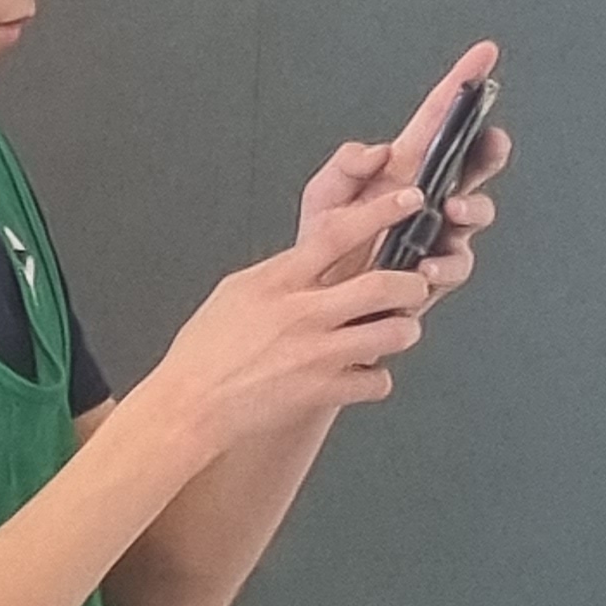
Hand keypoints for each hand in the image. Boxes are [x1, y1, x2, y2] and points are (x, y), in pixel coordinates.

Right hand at [148, 46, 509, 457]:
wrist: (191, 405)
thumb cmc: (206, 350)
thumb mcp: (237, 290)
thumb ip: (281, 271)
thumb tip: (311, 256)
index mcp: (280, 280)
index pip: (339, 233)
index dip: (381, 212)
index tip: (409, 200)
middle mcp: (302, 313)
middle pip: (383, 285)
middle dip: (412, 283)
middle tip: (415, 284)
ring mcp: (316, 354)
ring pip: (392, 333)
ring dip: (404, 330)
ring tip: (396, 329)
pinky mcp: (322, 392)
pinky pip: (376, 381)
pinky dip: (378, 378)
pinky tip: (365, 373)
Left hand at [296, 42, 509, 306]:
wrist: (321, 298)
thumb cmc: (325, 245)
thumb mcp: (323, 195)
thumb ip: (344, 165)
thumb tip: (377, 152)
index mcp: (404, 168)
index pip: (438, 118)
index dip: (462, 85)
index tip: (483, 58)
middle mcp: (429, 197)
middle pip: (476, 163)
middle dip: (489, 149)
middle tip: (489, 142)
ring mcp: (437, 233)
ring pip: (476, 212)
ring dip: (471, 207)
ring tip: (450, 210)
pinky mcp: (435, 271)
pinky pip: (455, 264)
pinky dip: (445, 263)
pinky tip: (427, 265)